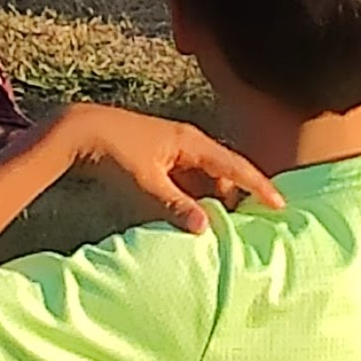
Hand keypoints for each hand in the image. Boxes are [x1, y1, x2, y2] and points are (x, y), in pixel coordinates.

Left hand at [53, 102, 285, 230]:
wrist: (80, 132)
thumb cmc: (114, 149)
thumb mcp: (146, 181)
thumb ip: (175, 205)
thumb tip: (205, 227)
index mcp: (191, 142)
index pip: (235, 166)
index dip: (259, 186)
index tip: (280, 205)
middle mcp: (188, 145)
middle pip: (224, 174)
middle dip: (239, 198)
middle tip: (254, 225)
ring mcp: (174, 153)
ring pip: (206, 181)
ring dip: (215, 202)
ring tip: (227, 228)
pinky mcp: (161, 162)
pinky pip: (188, 184)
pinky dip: (195, 201)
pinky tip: (195, 220)